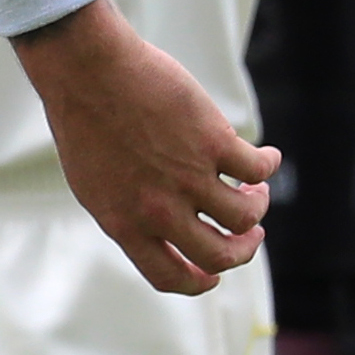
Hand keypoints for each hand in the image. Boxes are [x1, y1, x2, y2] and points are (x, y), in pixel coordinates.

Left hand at [7, 0, 278, 293]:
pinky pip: (257, 169)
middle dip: (243, 249)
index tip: (214, 274)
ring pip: (246, 216)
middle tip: (251, 233)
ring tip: (255, 188)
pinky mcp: (212, 143)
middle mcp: (159, 210)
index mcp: (125, 225)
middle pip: (219, 255)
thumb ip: (127, 212)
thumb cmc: (85, 121)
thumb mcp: (93, 183)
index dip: (199, 282)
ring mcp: (187, 178)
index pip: (169, 276)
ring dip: (258, 205)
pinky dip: (268, 165)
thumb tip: (161, 228)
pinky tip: (267, 156)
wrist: (87, 72)